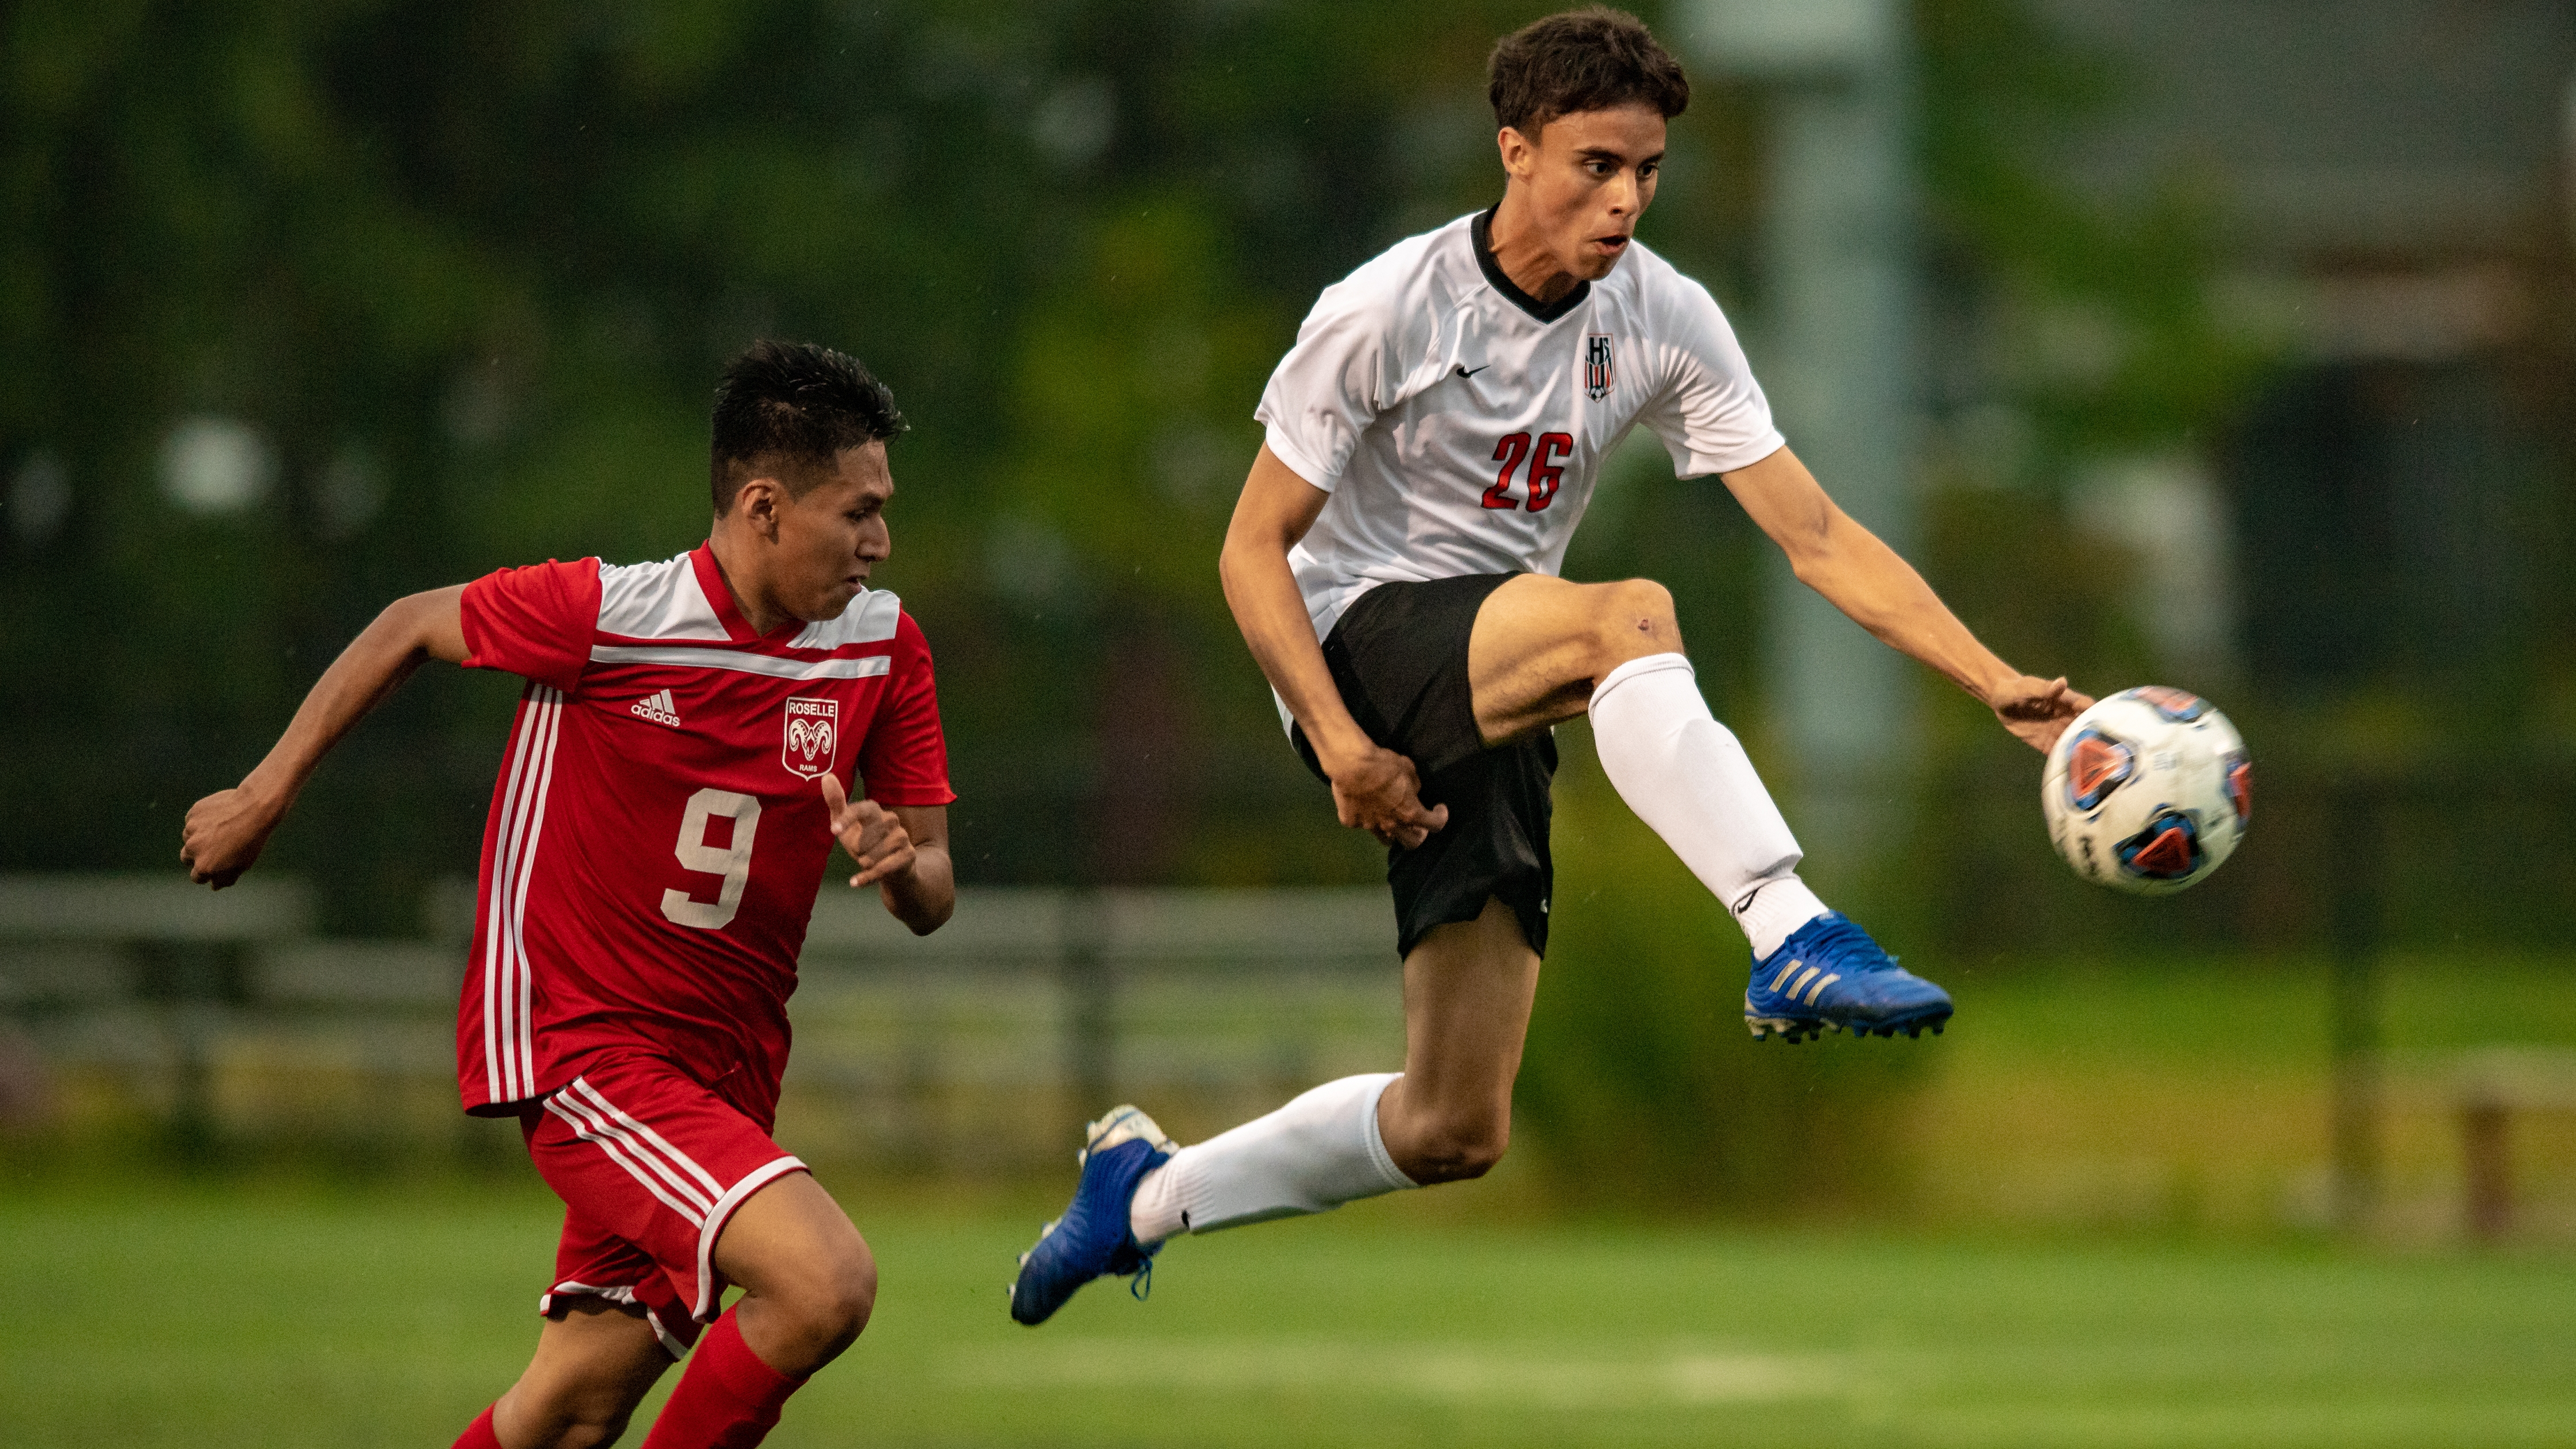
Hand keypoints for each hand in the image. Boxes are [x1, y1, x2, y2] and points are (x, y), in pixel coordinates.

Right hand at [181, 785, 283, 889]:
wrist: (254, 808)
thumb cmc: (252, 840)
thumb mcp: (243, 865)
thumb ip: (225, 879)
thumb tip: (214, 886)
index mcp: (204, 867)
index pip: (196, 877)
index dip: (206, 872)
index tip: (216, 864)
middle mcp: (193, 850)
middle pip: (186, 857)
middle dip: (198, 854)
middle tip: (216, 846)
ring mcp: (190, 831)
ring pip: (189, 838)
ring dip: (199, 836)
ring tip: (221, 829)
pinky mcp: (192, 814)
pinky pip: (193, 821)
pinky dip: (201, 821)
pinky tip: (219, 816)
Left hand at [821, 774, 915, 887]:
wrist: (894, 868)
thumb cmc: (866, 844)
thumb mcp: (847, 826)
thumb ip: (836, 802)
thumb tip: (826, 776)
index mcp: (874, 809)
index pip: (859, 810)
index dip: (846, 819)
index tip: (834, 830)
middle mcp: (891, 819)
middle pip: (863, 840)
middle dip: (856, 851)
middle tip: (862, 852)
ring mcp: (902, 837)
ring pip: (871, 856)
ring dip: (864, 864)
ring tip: (869, 862)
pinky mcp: (909, 855)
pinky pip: (882, 869)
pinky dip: (867, 878)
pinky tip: (856, 882)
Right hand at [1324, 742, 1449, 848]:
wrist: (1350, 765)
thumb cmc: (1383, 765)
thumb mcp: (1408, 769)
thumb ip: (1413, 785)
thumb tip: (1412, 792)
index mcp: (1410, 812)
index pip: (1435, 824)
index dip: (1440, 817)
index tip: (1438, 810)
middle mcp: (1392, 825)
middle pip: (1411, 842)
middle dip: (1417, 835)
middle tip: (1416, 826)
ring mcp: (1369, 826)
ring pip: (1385, 839)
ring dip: (1391, 833)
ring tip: (1390, 822)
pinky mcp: (1350, 821)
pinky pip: (1360, 823)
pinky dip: (1364, 818)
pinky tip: (1361, 806)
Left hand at [1989, 675, 2093, 754]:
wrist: (2001, 701)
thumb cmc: (2016, 689)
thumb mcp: (2027, 688)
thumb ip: (2044, 688)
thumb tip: (2062, 682)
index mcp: (2065, 701)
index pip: (2087, 706)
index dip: (2096, 714)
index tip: (2103, 725)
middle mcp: (2065, 717)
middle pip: (2084, 728)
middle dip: (2090, 738)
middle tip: (2095, 751)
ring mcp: (2056, 731)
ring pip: (2072, 743)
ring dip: (2078, 752)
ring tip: (2084, 764)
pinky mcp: (2045, 742)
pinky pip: (2057, 752)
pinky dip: (2062, 760)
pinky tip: (2068, 770)